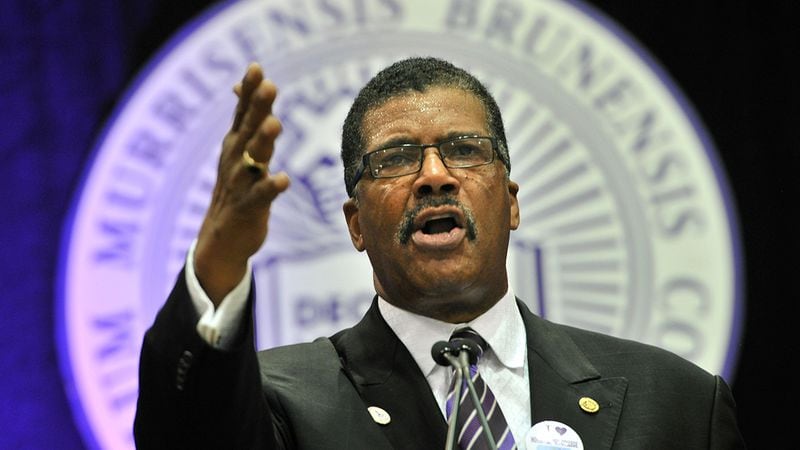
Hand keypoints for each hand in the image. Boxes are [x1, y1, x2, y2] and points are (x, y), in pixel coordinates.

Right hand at [194, 63, 289, 304]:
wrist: (222, 239)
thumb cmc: (237, 189)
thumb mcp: (237, 151)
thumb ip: (244, 119)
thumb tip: (238, 85)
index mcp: (235, 145)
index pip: (242, 113)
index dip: (248, 91)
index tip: (256, 68)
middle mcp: (235, 160)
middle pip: (248, 129)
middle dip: (258, 107)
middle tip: (269, 86)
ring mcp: (240, 184)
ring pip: (254, 159)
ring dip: (264, 141)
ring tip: (276, 124)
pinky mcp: (249, 208)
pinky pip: (261, 196)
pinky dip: (271, 187)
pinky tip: (284, 179)